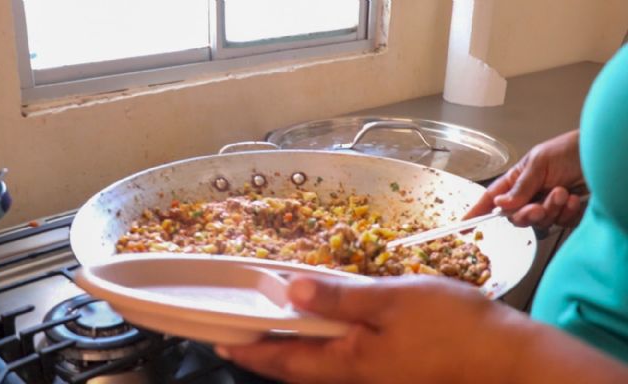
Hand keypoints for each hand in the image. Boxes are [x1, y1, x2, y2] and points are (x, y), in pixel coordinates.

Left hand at [216, 276, 527, 383]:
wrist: (506, 359)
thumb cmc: (453, 328)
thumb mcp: (391, 301)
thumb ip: (340, 297)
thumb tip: (292, 290)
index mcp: (348, 361)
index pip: (283, 359)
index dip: (250, 351)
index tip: (221, 340)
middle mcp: (355, 377)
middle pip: (297, 367)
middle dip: (264, 353)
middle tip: (239, 334)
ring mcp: (374, 377)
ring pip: (319, 366)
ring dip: (291, 350)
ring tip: (273, 328)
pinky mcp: (391, 371)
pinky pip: (343, 362)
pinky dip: (322, 345)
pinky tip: (326, 328)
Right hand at [465, 130, 585, 227]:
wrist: (605, 156)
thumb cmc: (572, 149)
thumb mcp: (539, 162)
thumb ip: (520, 187)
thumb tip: (501, 204)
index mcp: (517, 180)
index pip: (491, 199)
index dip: (477, 213)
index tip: (464, 226)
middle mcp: (530, 195)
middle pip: (516, 218)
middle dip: (527, 214)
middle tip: (538, 206)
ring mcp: (549, 206)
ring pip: (540, 224)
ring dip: (552, 210)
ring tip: (564, 192)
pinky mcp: (568, 215)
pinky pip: (561, 225)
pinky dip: (568, 214)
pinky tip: (576, 199)